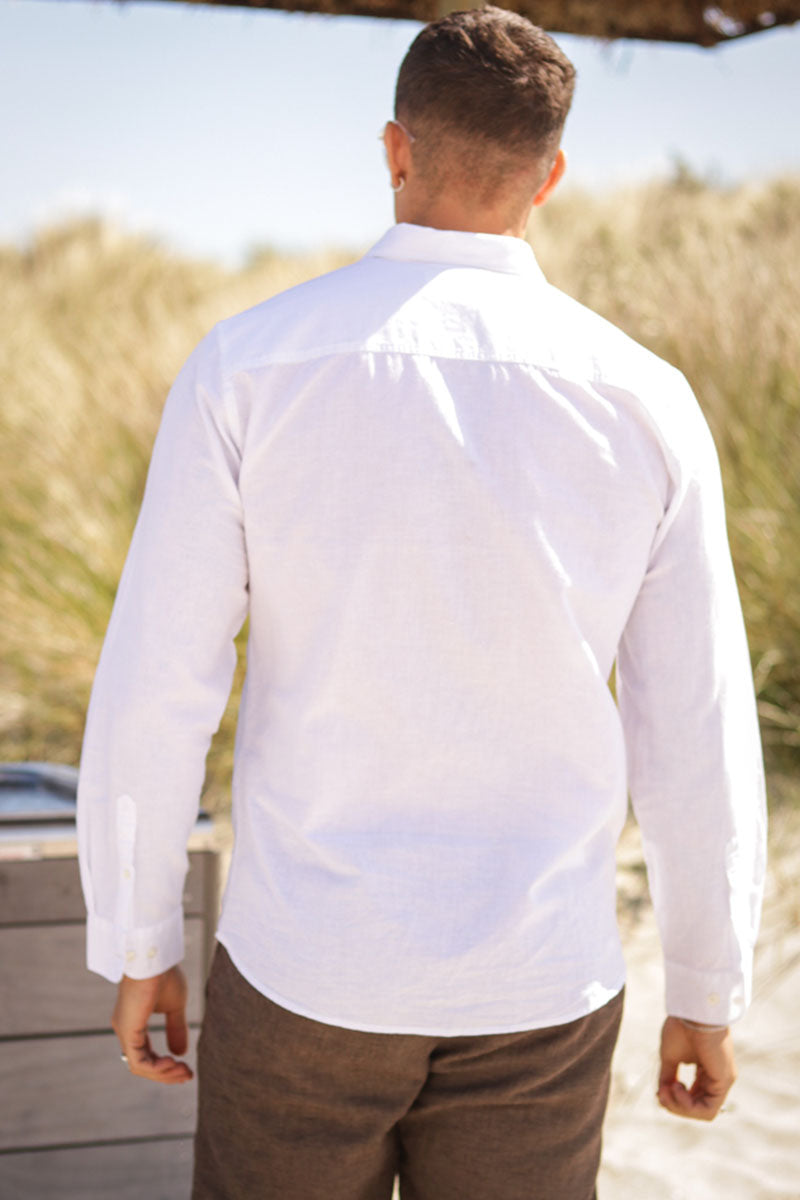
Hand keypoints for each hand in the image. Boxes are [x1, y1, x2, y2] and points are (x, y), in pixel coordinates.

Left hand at [112, 966, 193, 1084]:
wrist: (156, 958)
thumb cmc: (164, 975)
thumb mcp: (175, 1006)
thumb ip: (175, 1029)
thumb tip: (180, 1053)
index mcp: (134, 1024)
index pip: (146, 1055)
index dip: (165, 1065)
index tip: (186, 1067)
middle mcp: (126, 1030)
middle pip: (143, 1064)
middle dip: (167, 1074)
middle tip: (188, 1075)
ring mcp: (125, 1031)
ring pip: (141, 1066)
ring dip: (164, 1073)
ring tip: (184, 1071)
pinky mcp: (128, 1031)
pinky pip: (138, 1061)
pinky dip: (155, 1068)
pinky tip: (172, 1063)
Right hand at [657, 1016, 734, 1120]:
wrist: (692, 1011)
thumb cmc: (682, 1028)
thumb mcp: (670, 1057)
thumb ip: (668, 1077)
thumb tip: (662, 1095)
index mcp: (706, 1071)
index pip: (693, 1097)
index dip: (674, 1099)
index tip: (660, 1089)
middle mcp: (717, 1078)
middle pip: (697, 1108)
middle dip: (675, 1105)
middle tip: (661, 1092)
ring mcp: (722, 1080)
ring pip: (703, 1112)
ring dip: (680, 1107)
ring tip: (668, 1090)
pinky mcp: (724, 1080)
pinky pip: (708, 1109)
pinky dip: (689, 1106)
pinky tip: (677, 1088)